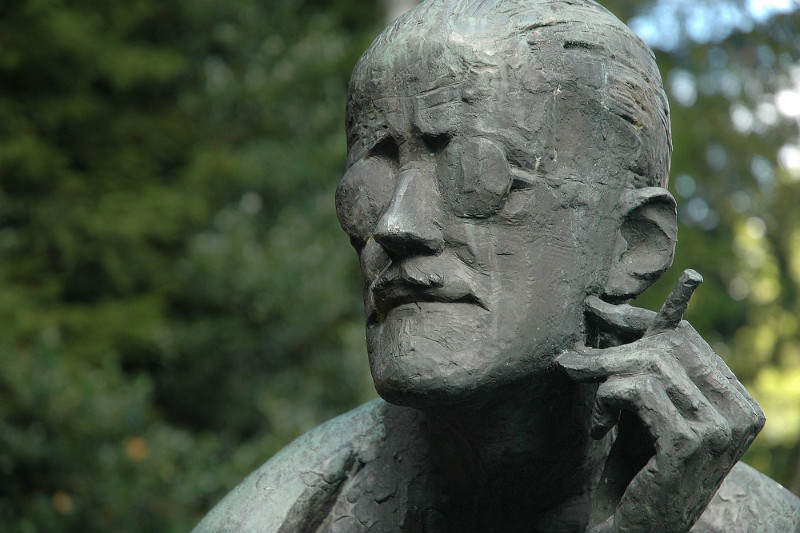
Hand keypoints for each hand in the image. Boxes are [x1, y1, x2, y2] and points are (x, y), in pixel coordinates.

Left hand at [556, 272, 764, 532]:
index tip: (595, 310)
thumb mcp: (641, 406)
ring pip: (649, 365)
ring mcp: (720, 428)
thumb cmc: (635, 467)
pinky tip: (600, 427)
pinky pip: (637, 391)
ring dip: (603, 377)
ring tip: (590, 405)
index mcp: (736, 400)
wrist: (636, 528)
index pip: (685, 337)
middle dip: (611, 348)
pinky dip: (607, 401)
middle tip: (571, 360)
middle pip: (666, 345)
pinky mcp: (689, 442)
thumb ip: (638, 363)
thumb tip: (605, 305)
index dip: (636, 320)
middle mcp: (740, 412)